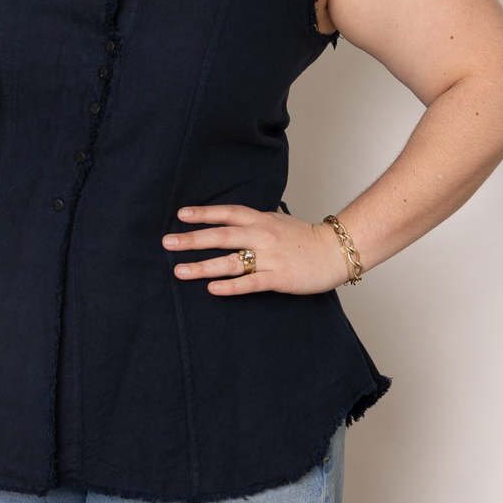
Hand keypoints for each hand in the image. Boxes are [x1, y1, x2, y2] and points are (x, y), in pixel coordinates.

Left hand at [161, 204, 347, 295]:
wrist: (335, 251)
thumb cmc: (306, 236)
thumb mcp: (278, 220)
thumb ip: (256, 219)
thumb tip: (234, 217)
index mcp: (261, 220)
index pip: (227, 213)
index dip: (204, 213)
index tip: (180, 214)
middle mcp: (262, 236)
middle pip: (221, 236)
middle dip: (192, 239)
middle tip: (167, 242)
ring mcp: (269, 258)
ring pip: (230, 262)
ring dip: (203, 266)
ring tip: (180, 270)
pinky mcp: (278, 278)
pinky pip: (250, 283)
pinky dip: (230, 286)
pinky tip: (212, 288)